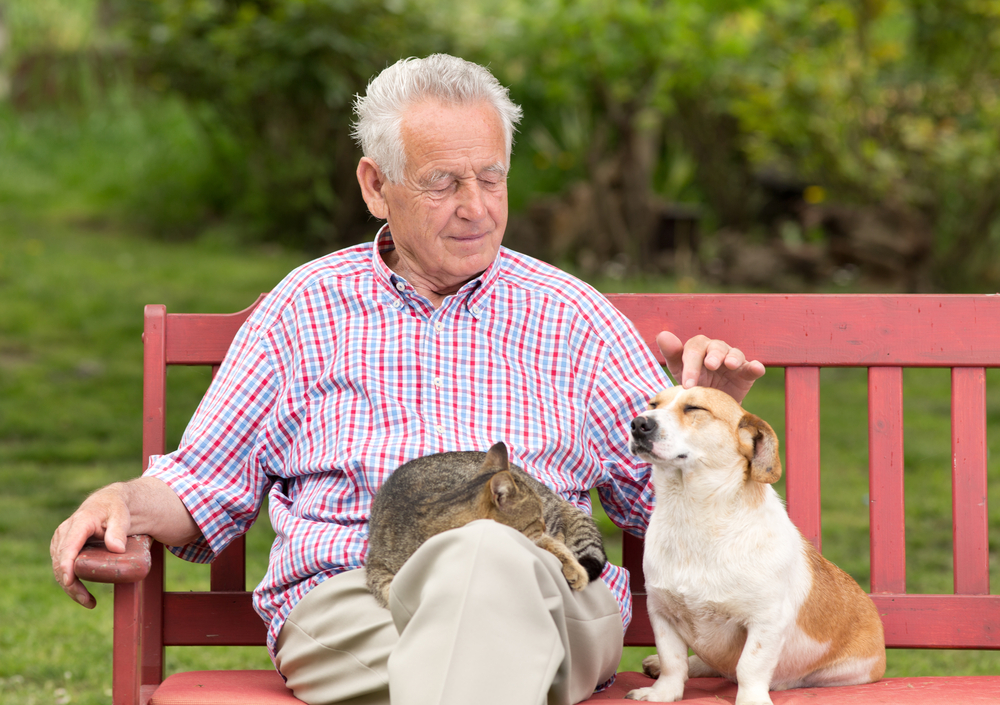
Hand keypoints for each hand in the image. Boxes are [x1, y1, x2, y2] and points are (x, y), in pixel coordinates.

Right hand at [50, 484, 131, 608]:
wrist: (108, 502)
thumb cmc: (116, 508)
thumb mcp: (121, 515)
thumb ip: (119, 530)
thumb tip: (117, 548)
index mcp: (80, 522)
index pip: (68, 547)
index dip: (67, 566)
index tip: (69, 582)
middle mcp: (65, 531)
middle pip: (61, 561)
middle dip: (71, 584)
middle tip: (88, 601)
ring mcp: (61, 540)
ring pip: (59, 567)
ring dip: (69, 586)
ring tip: (87, 601)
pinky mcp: (62, 547)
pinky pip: (62, 566)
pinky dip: (69, 580)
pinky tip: (81, 592)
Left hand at [657, 331, 764, 403]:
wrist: (709, 404)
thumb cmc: (693, 382)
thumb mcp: (679, 370)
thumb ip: (671, 353)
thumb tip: (662, 335)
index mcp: (698, 348)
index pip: (694, 349)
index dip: (690, 364)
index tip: (687, 385)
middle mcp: (716, 351)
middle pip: (715, 348)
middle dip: (712, 356)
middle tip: (709, 365)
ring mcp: (733, 361)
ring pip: (734, 353)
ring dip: (733, 357)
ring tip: (730, 364)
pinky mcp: (746, 373)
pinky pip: (752, 367)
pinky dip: (755, 367)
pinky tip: (757, 369)